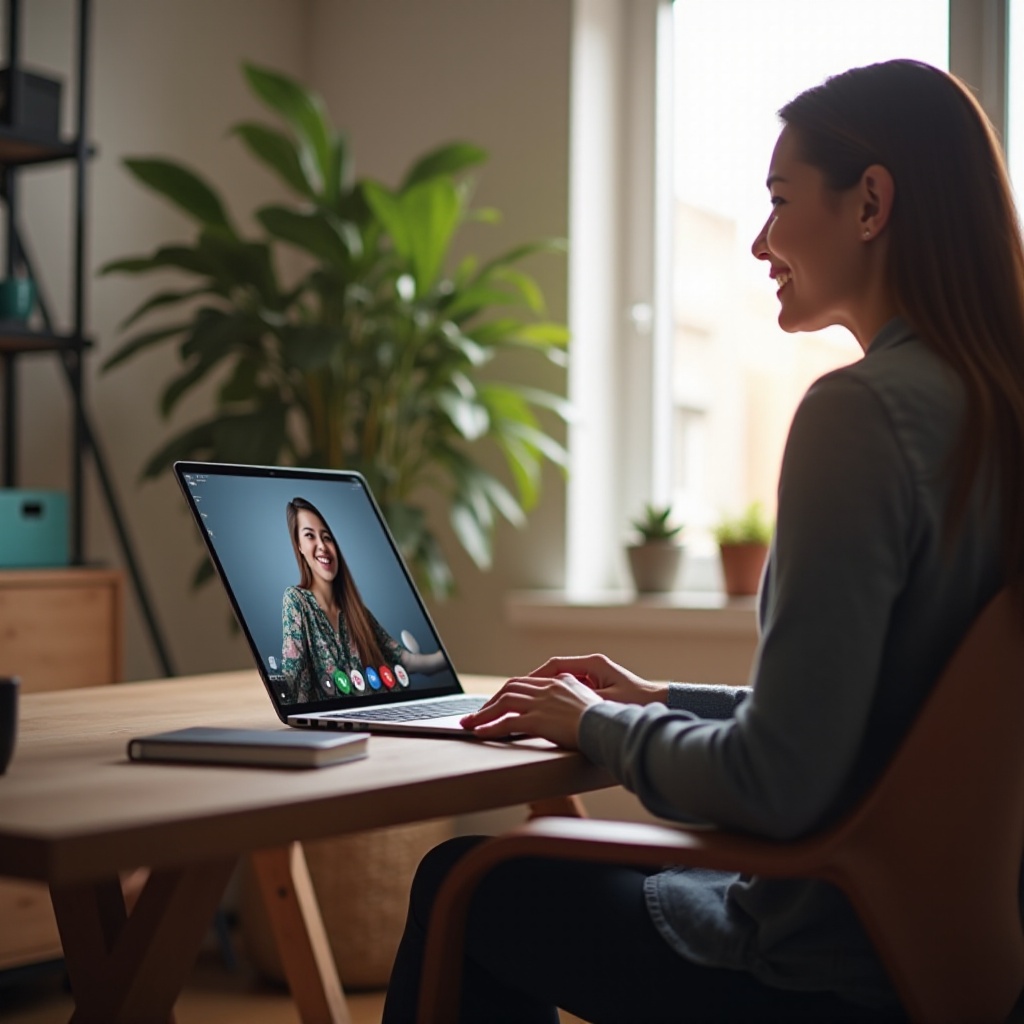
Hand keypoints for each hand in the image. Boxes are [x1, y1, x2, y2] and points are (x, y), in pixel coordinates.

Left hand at [460, 673, 601, 747]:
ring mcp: (542, 703)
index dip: (506, 692)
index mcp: (558, 682)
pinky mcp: (539, 720)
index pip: (524, 683)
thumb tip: (567, 703)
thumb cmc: (604, 719)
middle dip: (490, 702)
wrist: (609, 726)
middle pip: (509, 689)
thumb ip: (573, 697)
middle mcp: (547, 689)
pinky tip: (481, 733)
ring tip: (470, 724)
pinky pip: (508, 723)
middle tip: (476, 713)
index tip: (496, 702)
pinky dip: (491, 728)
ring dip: (483, 714)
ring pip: (504, 703)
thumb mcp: (589, 699)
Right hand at [525, 654, 668, 705]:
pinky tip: (548, 709)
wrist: (659, 704)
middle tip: (517, 695)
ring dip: (545, 690)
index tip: (522, 686)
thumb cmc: (637, 702)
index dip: (536, 675)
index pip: (556, 665)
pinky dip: (557, 696)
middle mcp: (592, 666)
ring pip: (561, 680)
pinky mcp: (597, 686)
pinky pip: (570, 689)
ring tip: (528, 702)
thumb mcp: (607, 702)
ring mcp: (594, 675)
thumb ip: (584, 698)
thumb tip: (560, 700)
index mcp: (593, 664)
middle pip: (555, 671)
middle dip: (535, 682)